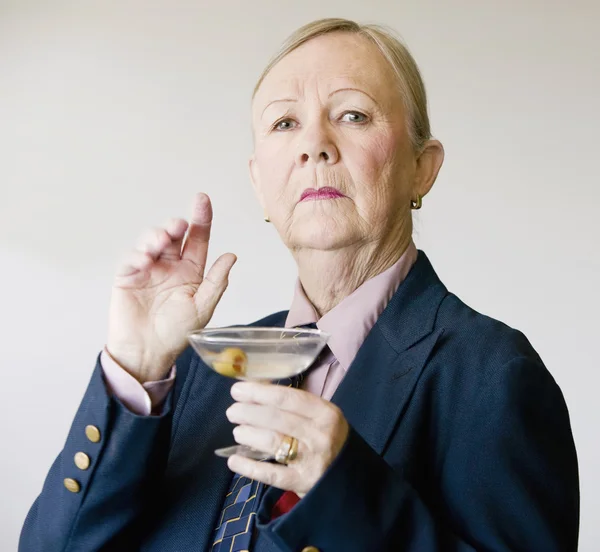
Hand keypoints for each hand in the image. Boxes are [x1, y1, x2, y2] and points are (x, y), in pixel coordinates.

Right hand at [107, 193, 236, 382]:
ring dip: (156, 236)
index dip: (201, 219)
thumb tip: (231, 255)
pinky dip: (137, 255)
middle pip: (174, 235)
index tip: (202, 200)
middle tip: (179, 225)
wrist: (148, 352)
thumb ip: (216, 282)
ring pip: (151, 240)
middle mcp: (170, 265)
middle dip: (175, 225)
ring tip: (161, 242)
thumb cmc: (176, 332)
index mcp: (191, 270)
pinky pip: (131, 258)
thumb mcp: (203, 308)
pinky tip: (144, 260)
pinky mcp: (128, 275)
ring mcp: (148, 268)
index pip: (198, 239)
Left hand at [225, 381, 349, 496]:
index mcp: (325, 412)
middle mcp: (320, 434)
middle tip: (232, 411)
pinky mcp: (303, 482)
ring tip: (238, 432)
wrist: (351, 479)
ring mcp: (311, 459)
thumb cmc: (331, 440)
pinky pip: (271, 473)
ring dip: (248, 435)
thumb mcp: (321, 417)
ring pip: (272, 442)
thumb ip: (294, 404)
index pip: (286, 397)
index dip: (258, 392)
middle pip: (275, 418)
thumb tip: (257, 387)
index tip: (238, 390)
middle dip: (248, 412)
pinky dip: (249, 467)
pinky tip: (233, 461)